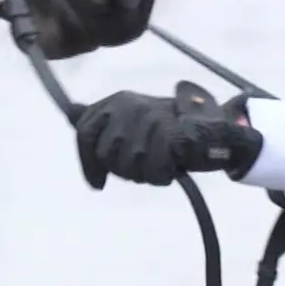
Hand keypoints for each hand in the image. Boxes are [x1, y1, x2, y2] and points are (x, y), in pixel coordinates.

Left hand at [73, 86, 263, 189]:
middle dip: (124, 169)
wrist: (214, 129)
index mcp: (117, 100)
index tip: (98, 184)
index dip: (89, 164)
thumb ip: (103, 119)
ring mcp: (149, 118)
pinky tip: (171, 169)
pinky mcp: (169, 134)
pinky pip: (153, 170)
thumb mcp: (132, 119)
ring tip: (160, 163)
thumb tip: (70, 110)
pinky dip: (162, 175)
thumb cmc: (169, 129)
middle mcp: (129, 105)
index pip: (84, 133)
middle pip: (106, 155)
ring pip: (128, 166)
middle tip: (145, 165)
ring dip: (144, 174)